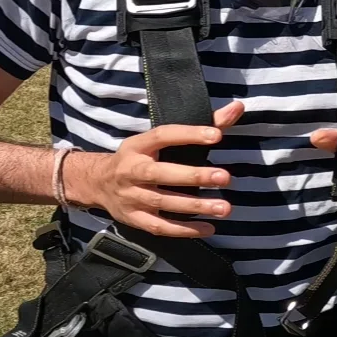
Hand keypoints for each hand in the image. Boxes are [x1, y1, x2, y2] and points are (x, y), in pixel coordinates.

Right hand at [63, 101, 244, 236]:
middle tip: (225, 177)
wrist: (97, 182)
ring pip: (163, 202)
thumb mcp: (157, 140)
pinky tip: (208, 227)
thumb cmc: (138, 157)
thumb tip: (238, 107)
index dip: (188, 134)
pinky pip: (160, 226)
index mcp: (137, 145)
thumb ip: (201, 125)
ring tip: (224, 207)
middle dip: (194, 176)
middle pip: (162, 173)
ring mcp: (131, 196)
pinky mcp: (134, 219)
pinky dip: (184, 229)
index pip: (163, 135)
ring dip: (195, 205)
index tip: (217, 134)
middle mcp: (131, 169)